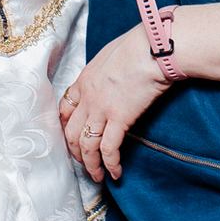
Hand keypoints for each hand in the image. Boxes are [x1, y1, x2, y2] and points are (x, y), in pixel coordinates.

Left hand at [59, 24, 171, 182]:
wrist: (154, 48)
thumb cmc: (140, 45)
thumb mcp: (112, 54)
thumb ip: (105, 70)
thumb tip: (112, 76)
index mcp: (84, 79)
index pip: (65, 109)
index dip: (66, 127)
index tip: (72, 137)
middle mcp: (87, 97)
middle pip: (70, 132)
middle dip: (75, 152)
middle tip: (83, 162)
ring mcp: (101, 109)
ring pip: (86, 145)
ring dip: (90, 165)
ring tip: (97, 176)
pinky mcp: (119, 119)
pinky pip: (108, 149)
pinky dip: (110, 164)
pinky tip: (115, 172)